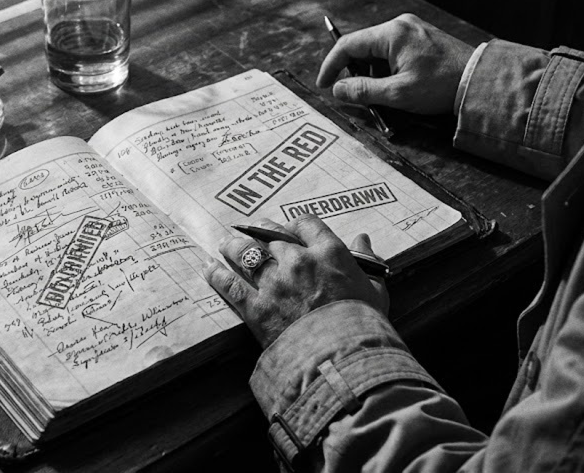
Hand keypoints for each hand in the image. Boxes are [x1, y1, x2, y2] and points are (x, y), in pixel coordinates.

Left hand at [202, 215, 388, 347]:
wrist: (343, 360)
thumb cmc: (365, 327)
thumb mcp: (375, 290)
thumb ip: (367, 262)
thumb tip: (362, 240)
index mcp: (329, 253)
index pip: (306, 224)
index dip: (294, 224)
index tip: (288, 229)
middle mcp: (298, 260)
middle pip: (270, 234)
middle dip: (258, 231)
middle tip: (250, 231)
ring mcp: (274, 283)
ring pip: (245, 253)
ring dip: (233, 247)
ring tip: (225, 245)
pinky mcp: (256, 307)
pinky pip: (230, 284)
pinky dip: (217, 274)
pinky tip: (208, 268)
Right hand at [316, 13, 474, 114]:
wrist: (480, 81)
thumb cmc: (441, 85)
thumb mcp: (397, 94)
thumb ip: (363, 91)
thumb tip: (337, 89)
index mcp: (391, 33)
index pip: (348, 45)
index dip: (331, 66)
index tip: (324, 85)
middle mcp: (400, 25)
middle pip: (361, 46)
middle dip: (352, 72)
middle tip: (352, 95)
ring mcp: (412, 29)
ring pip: (376, 50)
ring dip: (370, 72)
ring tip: (379, 94)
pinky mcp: (421, 38)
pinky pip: (391, 51)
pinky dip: (384, 68)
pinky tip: (393, 85)